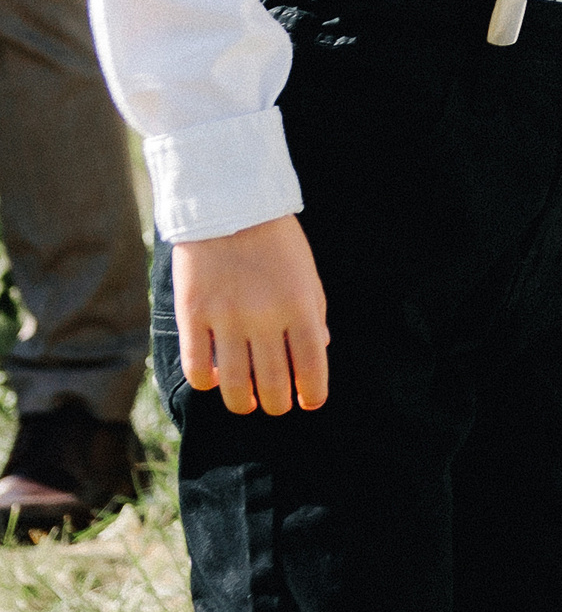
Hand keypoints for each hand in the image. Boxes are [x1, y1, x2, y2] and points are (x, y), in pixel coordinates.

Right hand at [172, 216, 329, 415]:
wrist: (230, 205)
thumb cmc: (277, 241)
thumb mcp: (307, 273)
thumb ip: (314, 313)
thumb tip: (318, 350)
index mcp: (300, 307)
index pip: (312, 366)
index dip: (312, 393)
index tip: (309, 403)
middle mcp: (265, 318)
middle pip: (272, 382)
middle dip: (276, 404)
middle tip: (276, 406)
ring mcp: (226, 318)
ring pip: (233, 384)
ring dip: (241, 402)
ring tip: (246, 403)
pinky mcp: (193, 314)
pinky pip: (196, 366)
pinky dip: (206, 382)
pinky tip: (214, 380)